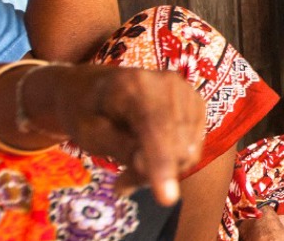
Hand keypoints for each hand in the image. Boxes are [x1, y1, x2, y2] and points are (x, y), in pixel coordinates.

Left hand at [44, 65, 205, 205]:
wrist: (96, 88)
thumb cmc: (86, 111)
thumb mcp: (88, 133)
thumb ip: (118, 148)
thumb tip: (148, 166)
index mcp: (134, 85)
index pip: (155, 128)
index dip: (162, 164)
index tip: (166, 199)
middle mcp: (169, 84)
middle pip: (174, 146)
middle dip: (150, 174)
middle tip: (121, 183)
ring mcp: (187, 93)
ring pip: (187, 152)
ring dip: (160, 170)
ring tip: (132, 165)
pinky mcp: (197, 105)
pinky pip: (192, 149)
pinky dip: (172, 161)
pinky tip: (149, 155)